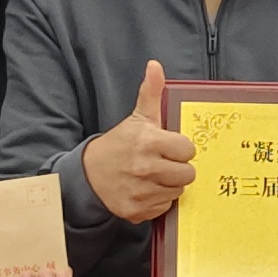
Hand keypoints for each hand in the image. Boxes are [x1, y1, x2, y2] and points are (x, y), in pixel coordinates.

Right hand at [83, 59, 196, 224]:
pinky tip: (146, 190)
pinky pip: (164, 207)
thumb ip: (150, 92)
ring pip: (177, 192)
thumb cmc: (119, 144)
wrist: (89, 173)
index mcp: (148, 142)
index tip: (170, 147)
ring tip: (154, 176)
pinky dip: (158, 200)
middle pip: (188, 174)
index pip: (188, 150)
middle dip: (178, 168)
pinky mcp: (136, 210)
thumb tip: (155, 65)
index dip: (180, 148)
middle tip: (164, 163)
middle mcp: (145, 168)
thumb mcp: (137, 117)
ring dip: (169, 185)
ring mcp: (140, 191)